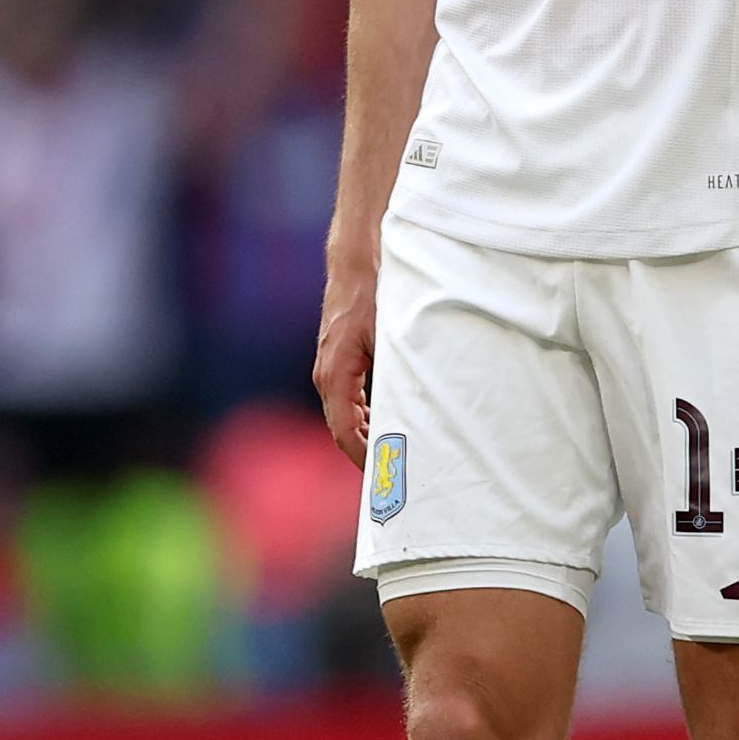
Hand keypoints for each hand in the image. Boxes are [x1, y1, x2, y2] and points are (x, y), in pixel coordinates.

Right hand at [313, 264, 376, 466]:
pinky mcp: (337, 363)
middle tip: (394, 475)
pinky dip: (363, 419)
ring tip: (393, 456)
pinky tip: (384, 425)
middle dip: (367, 454)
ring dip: (365, 437)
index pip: (344, 432)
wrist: (356, 262)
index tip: (384, 476)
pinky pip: (346, 402)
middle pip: (343, 430)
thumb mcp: (389, 337)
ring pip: (344, 417)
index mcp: (335, 375)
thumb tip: (412, 412)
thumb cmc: (373, 295)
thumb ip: (396, 376)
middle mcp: (326, 376)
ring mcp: (329, 370)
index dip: (363, 458)